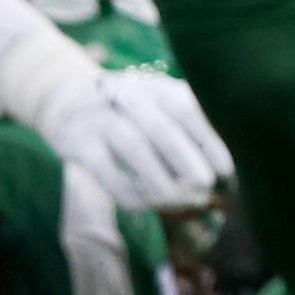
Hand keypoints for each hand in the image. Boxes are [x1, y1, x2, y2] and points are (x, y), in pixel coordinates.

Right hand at [13, 52, 232, 215]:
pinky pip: (103, 168)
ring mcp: (102, 119)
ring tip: (175, 200)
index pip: (187, 109)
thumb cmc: (132, 113)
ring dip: (157, 176)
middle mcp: (130, 97)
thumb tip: (225, 171)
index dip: (209, 140)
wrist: (67, 98)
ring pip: (132, 145)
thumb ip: (189, 128)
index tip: (226, 170)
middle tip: (205, 184)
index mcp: (158, 88)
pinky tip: (141, 206)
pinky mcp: (79, 141)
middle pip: (160, 127)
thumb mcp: (159, 106)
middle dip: (185, 157)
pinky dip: (123, 190)